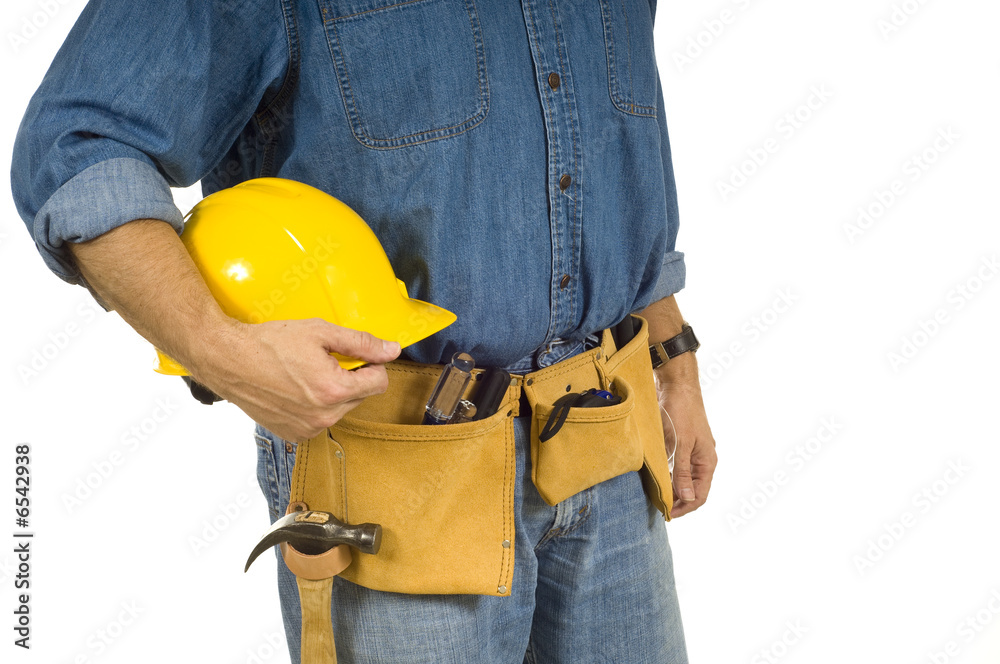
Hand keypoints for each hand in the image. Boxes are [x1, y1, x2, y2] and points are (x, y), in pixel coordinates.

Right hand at [190, 317, 400, 441]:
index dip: (371, 364)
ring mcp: (308, 429)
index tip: (353, 355)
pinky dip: (315, 406)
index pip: (379, 382)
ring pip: (341, 409)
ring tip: (305, 374)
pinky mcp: (294, 435)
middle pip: (361, 396)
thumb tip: (392, 350)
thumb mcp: (321, 332)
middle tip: (323, 361)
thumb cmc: (270, 344)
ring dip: (333, 393)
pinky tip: (295, 390)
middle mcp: (323, 417)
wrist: (228, 360)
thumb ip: (361, 342)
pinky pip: (320, 420)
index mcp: (334, 391)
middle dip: (350, 378)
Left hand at [655, 355, 717, 518]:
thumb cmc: (681, 412)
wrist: (676, 385)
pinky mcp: (681, 444)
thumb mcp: (680, 444)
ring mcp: (692, 452)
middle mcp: (702, 460)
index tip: (666, 514)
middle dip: (677, 501)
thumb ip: (683, 472)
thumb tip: (687, 498)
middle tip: (657, 506)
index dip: (684, 508)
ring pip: (683, 479)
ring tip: (654, 495)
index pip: (699, 496)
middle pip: (692, 490)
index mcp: (707, 462)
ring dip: (671, 488)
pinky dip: (667, 475)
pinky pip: (677, 467)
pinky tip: (655, 478)